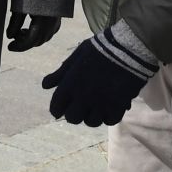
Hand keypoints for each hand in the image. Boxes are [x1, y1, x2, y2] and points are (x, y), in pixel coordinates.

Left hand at [6, 13, 62, 51]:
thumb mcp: (19, 6)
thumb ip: (14, 22)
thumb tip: (9, 37)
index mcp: (43, 19)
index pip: (31, 40)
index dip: (19, 46)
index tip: (9, 47)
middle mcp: (53, 22)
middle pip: (38, 40)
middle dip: (24, 43)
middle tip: (12, 40)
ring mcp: (57, 20)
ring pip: (44, 37)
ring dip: (31, 39)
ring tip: (20, 32)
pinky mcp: (57, 18)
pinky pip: (49, 32)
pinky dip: (38, 34)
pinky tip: (29, 28)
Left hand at [43, 27, 157, 126]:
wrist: (126, 49)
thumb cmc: (98, 49)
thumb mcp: (76, 57)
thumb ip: (60, 73)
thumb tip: (45, 86)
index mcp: (70, 85)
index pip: (56, 107)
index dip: (56, 109)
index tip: (59, 109)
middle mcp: (83, 98)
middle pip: (73, 118)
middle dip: (73, 114)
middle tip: (78, 108)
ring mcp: (100, 104)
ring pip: (91, 122)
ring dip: (91, 116)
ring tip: (94, 108)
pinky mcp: (117, 107)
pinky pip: (109, 121)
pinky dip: (107, 117)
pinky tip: (108, 109)